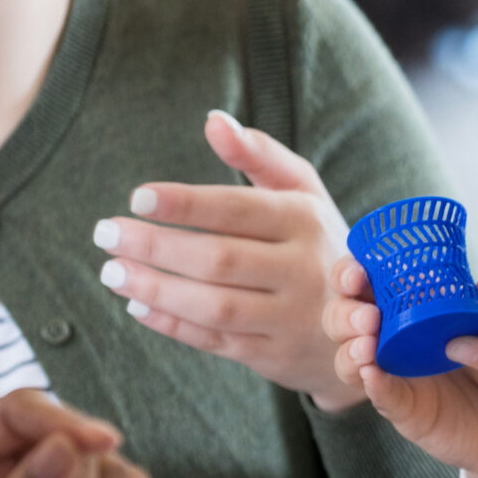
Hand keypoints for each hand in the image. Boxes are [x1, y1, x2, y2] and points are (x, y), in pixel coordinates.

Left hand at [94, 110, 362, 410]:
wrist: (372, 323)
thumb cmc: (319, 244)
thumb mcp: (304, 194)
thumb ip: (259, 155)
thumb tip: (213, 121)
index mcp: (306, 222)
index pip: (239, 209)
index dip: (186, 203)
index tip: (138, 197)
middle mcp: (303, 271)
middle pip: (219, 259)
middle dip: (156, 246)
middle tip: (105, 233)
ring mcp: (291, 319)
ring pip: (214, 306)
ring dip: (156, 289)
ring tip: (112, 271)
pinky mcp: (275, 357)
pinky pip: (216, 342)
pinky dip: (172, 325)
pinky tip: (136, 305)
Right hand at [324, 264, 477, 477]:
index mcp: (422, 305)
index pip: (372, 282)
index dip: (353, 273)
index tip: (359, 271)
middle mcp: (403, 338)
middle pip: (347, 319)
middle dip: (345, 312)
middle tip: (367, 315)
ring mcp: (402, 375)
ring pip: (351, 359)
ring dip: (350, 349)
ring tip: (368, 344)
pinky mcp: (409, 411)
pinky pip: (382, 396)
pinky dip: (372, 385)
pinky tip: (372, 373)